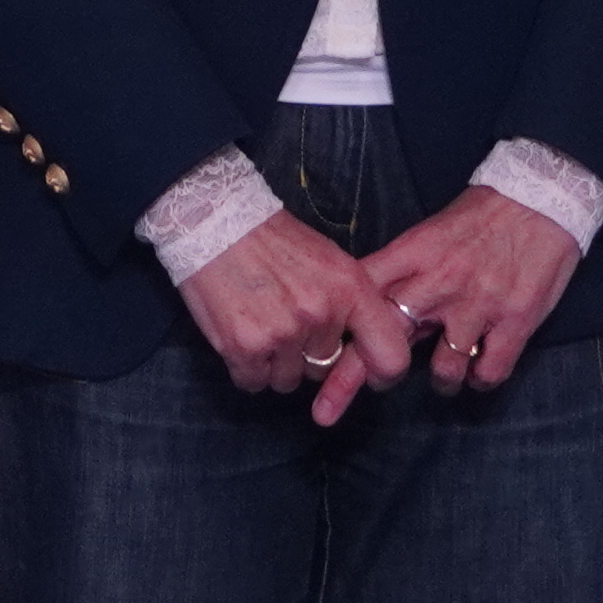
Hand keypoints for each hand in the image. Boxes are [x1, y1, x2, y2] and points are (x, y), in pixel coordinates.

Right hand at [177, 210, 414, 426]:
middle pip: (324, 369)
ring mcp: (282, 333)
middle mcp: (320, 314)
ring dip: (274, 363)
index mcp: (349, 288)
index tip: (372, 376)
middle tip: (285, 322)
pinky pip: (254, 382)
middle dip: (307, 355)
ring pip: (288, 380)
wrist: (213, 221)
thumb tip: (362, 345)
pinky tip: (240, 334)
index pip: (390, 354)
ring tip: (259, 323)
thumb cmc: (272, 239)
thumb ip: (352, 303)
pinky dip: (247, 367)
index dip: (383, 374)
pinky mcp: (244, 347)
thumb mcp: (330, 259)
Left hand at [355, 186, 586, 396]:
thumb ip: (399, 270)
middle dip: (353, 378)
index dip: (334, 331)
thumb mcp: (429, 233)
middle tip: (335, 406)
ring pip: (442, 369)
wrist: (542, 195)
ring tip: (445, 373)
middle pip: (385, 341)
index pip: (360, 296)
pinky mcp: (515, 321)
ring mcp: (477, 305)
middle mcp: (439, 282)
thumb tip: (365, 307)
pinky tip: (479, 371)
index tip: (315, 357)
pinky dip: (480, 380)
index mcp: (413, 254)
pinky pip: (487, 372)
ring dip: (441, 379)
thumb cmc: (482, 215)